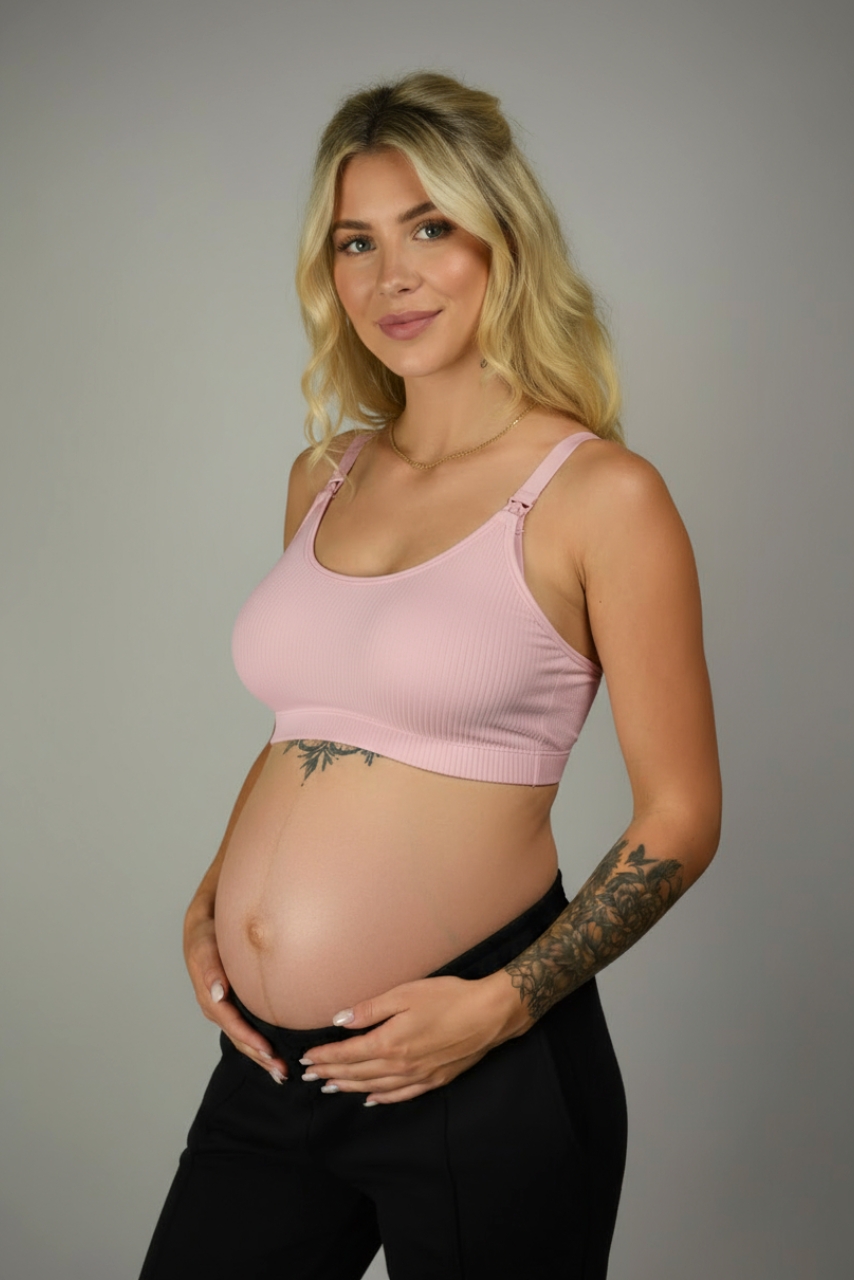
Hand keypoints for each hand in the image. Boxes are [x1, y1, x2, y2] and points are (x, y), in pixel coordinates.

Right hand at [183, 911, 287, 1083]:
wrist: (203, 924)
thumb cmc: (205, 936)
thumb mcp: (204, 948)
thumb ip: (210, 970)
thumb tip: (217, 993)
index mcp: (210, 999)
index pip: (233, 1026)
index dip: (251, 1041)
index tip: (269, 1052)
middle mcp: (217, 1008)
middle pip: (239, 1039)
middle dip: (260, 1058)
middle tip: (282, 1073)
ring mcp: (224, 1009)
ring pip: (243, 1038)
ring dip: (261, 1056)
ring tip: (281, 1071)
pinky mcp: (233, 1004)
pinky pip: (246, 1028)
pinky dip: (259, 1042)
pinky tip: (273, 1049)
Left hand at [300, 972, 515, 1104]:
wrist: (490, 1015)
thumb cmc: (448, 997)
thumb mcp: (406, 994)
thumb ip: (371, 1009)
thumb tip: (340, 1020)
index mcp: (390, 1042)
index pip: (348, 1053)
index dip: (325, 1057)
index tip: (307, 1058)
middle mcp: (400, 1065)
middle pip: (357, 1073)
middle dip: (330, 1073)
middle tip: (309, 1076)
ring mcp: (418, 1076)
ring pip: (375, 1087)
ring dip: (350, 1087)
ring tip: (330, 1087)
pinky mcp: (434, 1081)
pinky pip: (400, 1095)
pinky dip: (381, 1098)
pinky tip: (371, 1099)